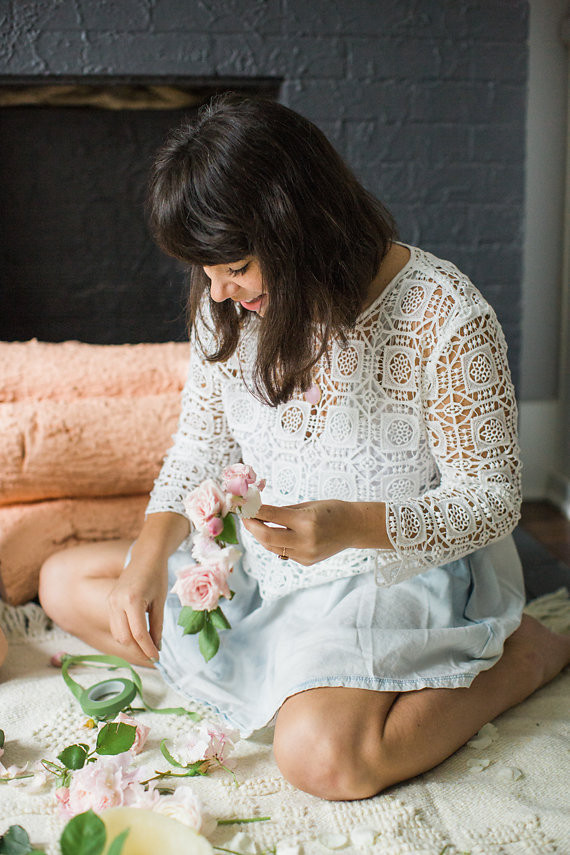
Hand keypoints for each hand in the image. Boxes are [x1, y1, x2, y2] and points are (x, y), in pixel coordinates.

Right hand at [106, 541, 168, 662]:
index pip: (138, 633)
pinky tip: (138, 639)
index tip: (157, 658)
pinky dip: (126, 635)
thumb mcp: (160, 602)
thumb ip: (157, 626)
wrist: (145, 557)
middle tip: (153, 656)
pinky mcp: (109, 603)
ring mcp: (110, 602)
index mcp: (132, 600)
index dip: (148, 649)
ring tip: (147, 649)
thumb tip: (157, 648)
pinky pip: (115, 626)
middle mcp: (117, 602)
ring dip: (131, 645)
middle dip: (138, 651)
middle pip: (124, 637)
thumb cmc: (157, 576)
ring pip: (117, 634)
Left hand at [242, 500, 359, 564]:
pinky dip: (275, 543)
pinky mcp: (306, 562)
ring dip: (261, 536)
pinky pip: (283, 552)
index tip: (243, 506)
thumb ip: (283, 512)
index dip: (254, 511)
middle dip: (252, 527)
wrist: (354, 528)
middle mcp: (306, 540)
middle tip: (244, 518)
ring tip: (255, 525)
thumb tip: (258, 512)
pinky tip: (273, 534)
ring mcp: (306, 554)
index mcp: (306, 521)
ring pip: (272, 548)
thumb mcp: (307, 506)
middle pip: (267, 538)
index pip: (271, 516)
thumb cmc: (331, 511)